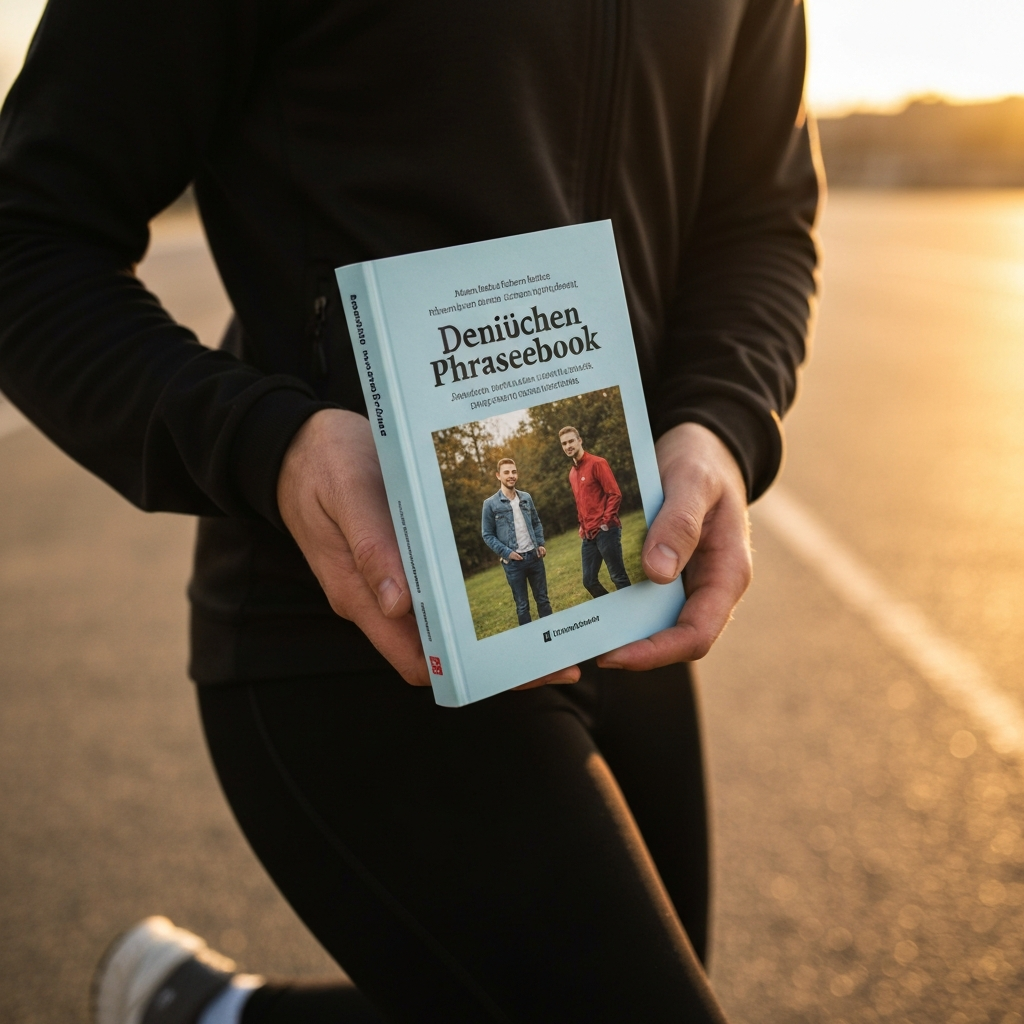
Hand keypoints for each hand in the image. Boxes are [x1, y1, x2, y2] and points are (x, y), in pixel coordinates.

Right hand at [278, 410, 575, 689]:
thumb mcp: (346, 493)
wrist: (294, 444)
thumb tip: (397, 605)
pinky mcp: (397, 560)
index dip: (467, 674)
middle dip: (497, 662)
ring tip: (549, 633)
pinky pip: (439, 592)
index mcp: (359, 595)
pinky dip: (474, 598)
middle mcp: (376, 598)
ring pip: (445, 625)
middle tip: (559, 661)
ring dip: (492, 633)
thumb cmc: (320, 463)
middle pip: (442, 652)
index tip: (518, 671)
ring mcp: (387, 582)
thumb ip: (369, 548)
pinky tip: (514, 584)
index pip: (417, 659)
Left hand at [597, 422, 750, 670]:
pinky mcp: (668, 572)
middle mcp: (710, 587)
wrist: (703, 448)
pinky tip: (589, 602)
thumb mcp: (694, 482)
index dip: (656, 652)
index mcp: (728, 574)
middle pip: (673, 638)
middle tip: (582, 648)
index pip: (697, 634)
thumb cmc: (704, 463)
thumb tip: (657, 573)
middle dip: (631, 649)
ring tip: (578, 632)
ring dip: (621, 630)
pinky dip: (618, 604)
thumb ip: (679, 523)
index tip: (614, 654)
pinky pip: (643, 599)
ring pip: (656, 623)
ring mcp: (689, 582)